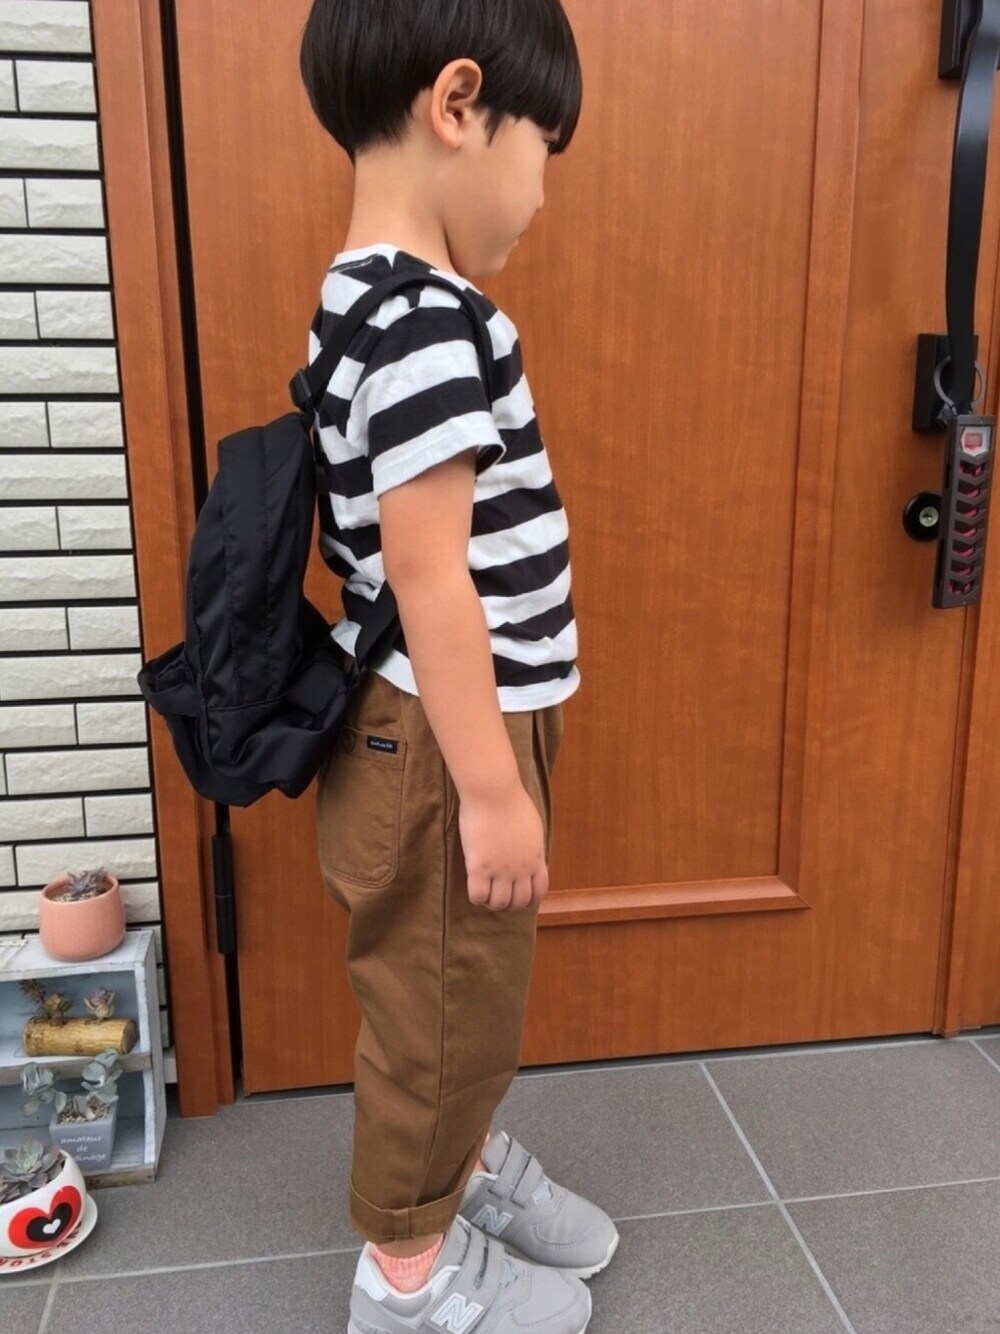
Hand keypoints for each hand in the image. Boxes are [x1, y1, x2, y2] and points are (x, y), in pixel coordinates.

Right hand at [458, 784, 547, 911]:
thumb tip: (529, 855)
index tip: (519, 896)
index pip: (539, 891)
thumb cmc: (511, 802)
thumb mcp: (533, 828)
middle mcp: (521, 869)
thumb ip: (532, 846)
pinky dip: (476, 897)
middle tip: (499, 895)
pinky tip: (474, 885)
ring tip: (485, 892)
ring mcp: (501, 870)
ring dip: (492, 902)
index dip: (530, 899)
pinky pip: (478, 896)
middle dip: (510, 903)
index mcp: (536, 859)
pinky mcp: (479, 867)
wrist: (494, 793)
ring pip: (499, 903)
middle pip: (519, 901)